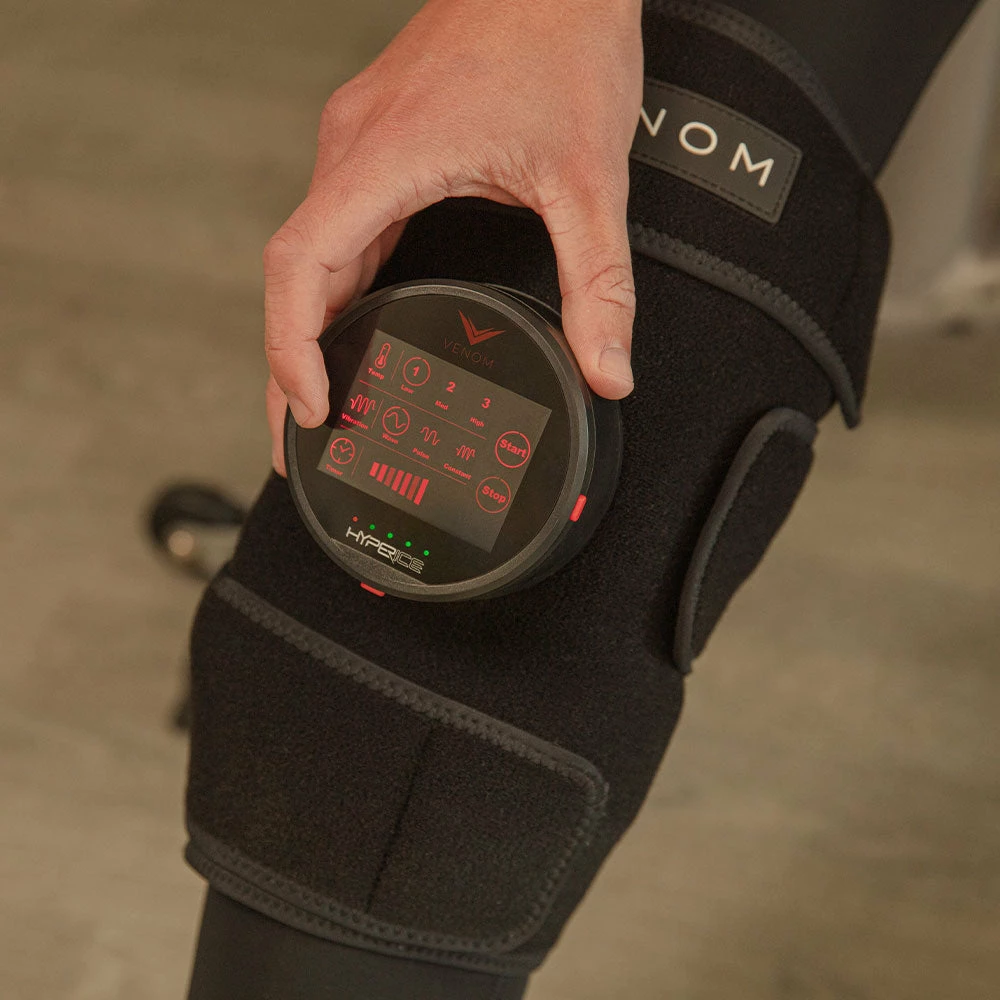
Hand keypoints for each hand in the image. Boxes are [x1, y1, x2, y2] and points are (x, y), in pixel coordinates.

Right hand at [264, 0, 642, 473]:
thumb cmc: (562, 40)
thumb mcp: (590, 177)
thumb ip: (599, 283)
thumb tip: (606, 369)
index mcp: (386, 157)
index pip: (299, 265)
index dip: (292, 347)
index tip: (313, 408)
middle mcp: (355, 149)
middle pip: (294, 275)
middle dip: (291, 362)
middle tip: (303, 437)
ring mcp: (361, 144)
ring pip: (310, 254)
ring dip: (307, 328)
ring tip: (319, 397)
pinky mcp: (381, 145)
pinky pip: (338, 230)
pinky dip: (334, 290)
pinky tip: (351, 326)